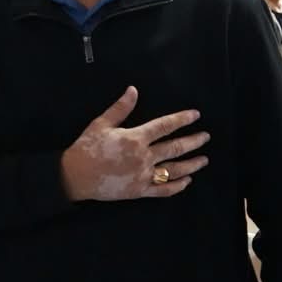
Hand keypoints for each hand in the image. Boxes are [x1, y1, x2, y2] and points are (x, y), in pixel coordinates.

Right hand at [60, 86, 209, 201]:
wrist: (75, 176)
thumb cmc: (86, 148)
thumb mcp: (100, 124)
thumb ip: (120, 108)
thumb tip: (133, 90)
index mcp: (135, 138)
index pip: (164, 126)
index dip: (181, 119)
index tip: (195, 115)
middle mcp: (143, 157)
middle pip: (175, 148)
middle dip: (193, 141)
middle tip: (206, 137)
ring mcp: (143, 175)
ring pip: (174, 169)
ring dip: (192, 164)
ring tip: (204, 159)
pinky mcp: (140, 190)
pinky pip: (164, 190)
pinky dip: (177, 186)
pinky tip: (187, 181)